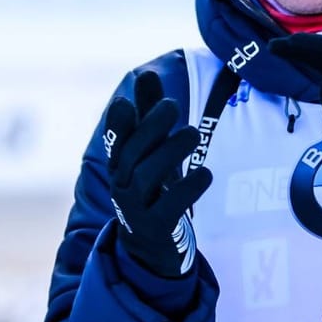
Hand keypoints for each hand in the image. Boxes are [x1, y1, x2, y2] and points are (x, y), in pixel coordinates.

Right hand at [104, 70, 211, 276]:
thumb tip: (145, 74)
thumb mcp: (151, 153)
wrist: (150, 247)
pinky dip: (188, 188)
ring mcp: (137, 209)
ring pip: (145, 177)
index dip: (118, 122)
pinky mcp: (157, 229)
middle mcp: (122, 185)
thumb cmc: (152, 190)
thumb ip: (148, 114)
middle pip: (130, 154)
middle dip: (150, 127)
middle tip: (174, 105)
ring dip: (169, 151)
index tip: (125, 101)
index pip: (115, 140)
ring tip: (192, 133)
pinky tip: (205, 174)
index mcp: (120, 165)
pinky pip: (169, 207)